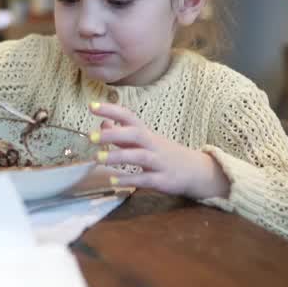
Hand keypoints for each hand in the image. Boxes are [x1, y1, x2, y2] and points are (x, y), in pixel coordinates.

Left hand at [89, 103, 229, 199]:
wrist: (196, 171)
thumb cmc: (163, 153)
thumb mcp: (144, 142)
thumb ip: (122, 134)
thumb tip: (102, 124)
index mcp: (146, 133)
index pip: (129, 116)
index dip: (112, 110)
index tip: (92, 105)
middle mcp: (153, 144)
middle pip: (135, 134)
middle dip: (113, 134)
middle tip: (91, 137)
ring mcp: (159, 162)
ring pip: (140, 156)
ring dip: (118, 157)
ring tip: (97, 158)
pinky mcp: (163, 180)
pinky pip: (146, 179)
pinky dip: (130, 179)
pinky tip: (113, 181)